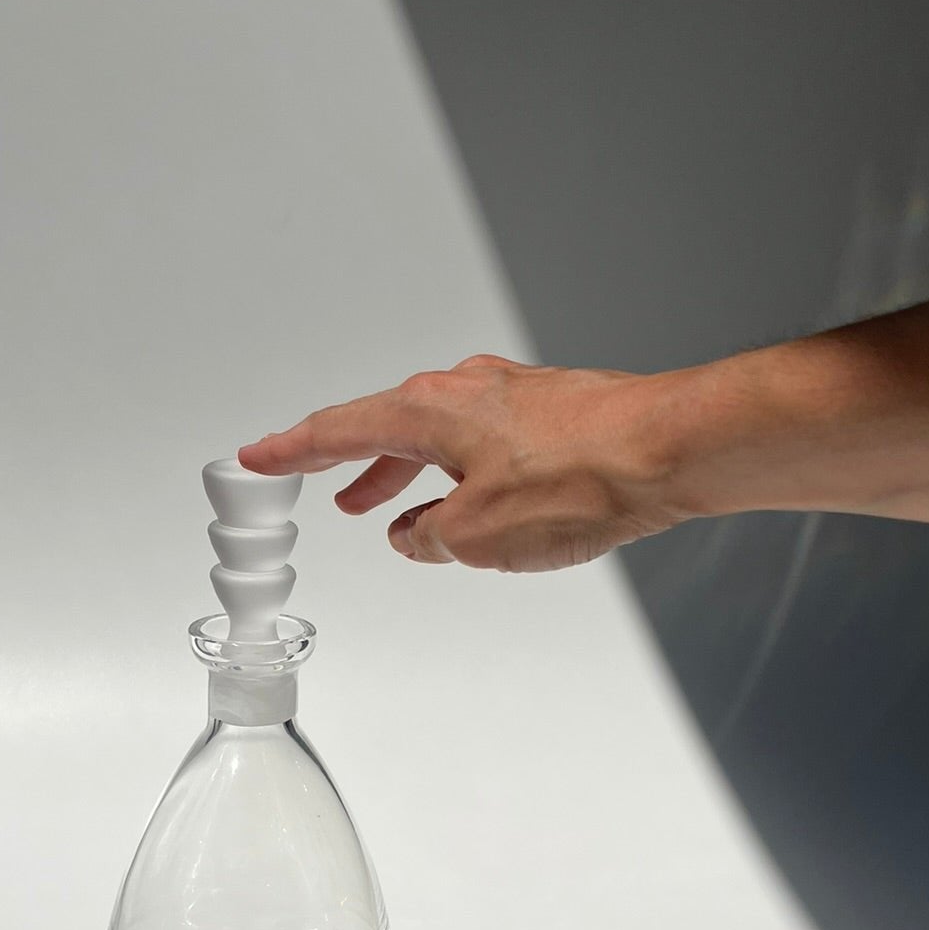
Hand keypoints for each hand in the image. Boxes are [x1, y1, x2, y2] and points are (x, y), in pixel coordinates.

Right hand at [237, 355, 694, 571]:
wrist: (671, 448)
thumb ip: (433, 539)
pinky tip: (471, 503)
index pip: (338, 428)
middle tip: (323, 485)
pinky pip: (484, 443)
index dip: (291, 449)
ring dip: (408, 474)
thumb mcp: (478, 536)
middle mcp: (464, 390)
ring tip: (390, 510)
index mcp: (427, 410)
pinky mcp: (552, 410)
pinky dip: (460, 473)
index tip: (257, 455)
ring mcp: (511, 395)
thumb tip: (419, 536)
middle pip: (388, 427)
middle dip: (353, 464)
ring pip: (439, 437)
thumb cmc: (581, 479)